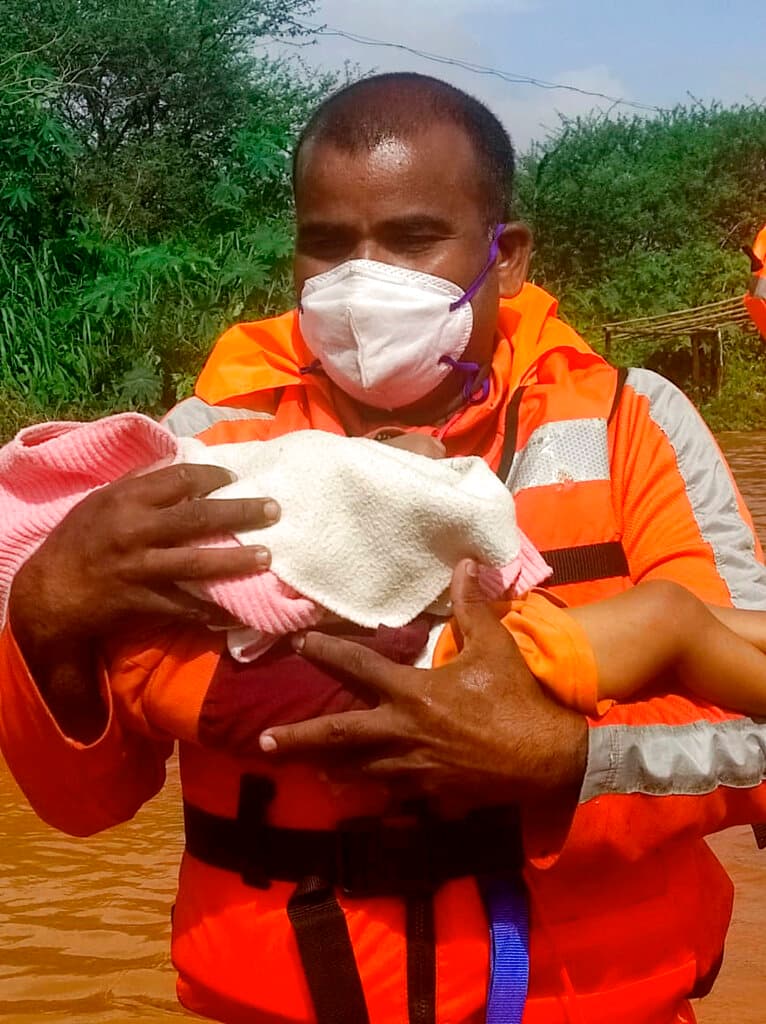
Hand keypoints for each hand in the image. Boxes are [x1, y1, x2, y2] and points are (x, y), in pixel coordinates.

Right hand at [9, 462, 279, 661]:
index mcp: (126, 500)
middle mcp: (135, 531)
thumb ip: (139, 483)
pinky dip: (210, 608)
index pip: (180, 480)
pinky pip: (185, 605)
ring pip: (197, 563)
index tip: (235, 478)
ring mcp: (140, 569)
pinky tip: (235, 608)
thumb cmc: (78, 540)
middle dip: (240, 512)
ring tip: (266, 557)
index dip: (212, 477)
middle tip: (274, 510)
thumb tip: (180, 464)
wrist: (49, 593)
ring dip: (235, 561)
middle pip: (197, 518)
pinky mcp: (143, 602)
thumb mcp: (102, 500)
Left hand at [259, 560, 587, 807]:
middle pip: (339, 736)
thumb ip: (472, 607)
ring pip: (358, 770)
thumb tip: (465, 564)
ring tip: (303, 765)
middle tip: (265, 741)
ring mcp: (413, 768)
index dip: (325, 652)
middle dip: (299, 738)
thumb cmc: (518, 698)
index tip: (299, 642)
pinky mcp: (429, 793)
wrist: (547, 758)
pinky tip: (354, 790)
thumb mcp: (495, 647)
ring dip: (327, 765)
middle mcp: (403, 733)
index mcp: (414, 693)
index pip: (358, 669)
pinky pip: (390, 794)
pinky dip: (369, 791)